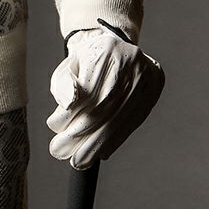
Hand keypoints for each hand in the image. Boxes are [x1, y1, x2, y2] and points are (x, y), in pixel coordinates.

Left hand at [46, 25, 164, 169]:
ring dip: (97, 143)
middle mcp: (131, 61)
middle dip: (81, 134)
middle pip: (104, 106)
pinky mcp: (154, 91)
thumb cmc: (87, 63)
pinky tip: (100, 152)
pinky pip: (133, 121)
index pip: (86, 91)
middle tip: (60, 151)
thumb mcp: (69, 68)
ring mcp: (146, 76)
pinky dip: (115, 140)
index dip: (70, 114)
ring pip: (120, 117)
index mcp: (105, 50)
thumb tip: (68, 105)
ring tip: (79, 159)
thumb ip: (64, 85)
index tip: (54, 127)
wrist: (117, 49)